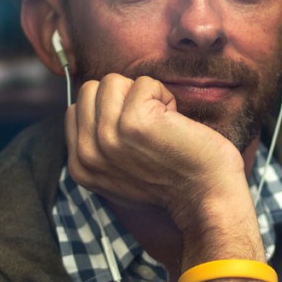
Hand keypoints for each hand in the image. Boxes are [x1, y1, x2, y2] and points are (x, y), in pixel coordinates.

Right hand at [65, 74, 247, 233]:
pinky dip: (164, 95)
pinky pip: (144, 83)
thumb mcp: (119, 174)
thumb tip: (94, 106)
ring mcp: (108, 137)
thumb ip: (99, 147)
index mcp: (81, 166)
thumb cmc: (173, 183)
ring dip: (143, 95)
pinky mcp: (133, 122)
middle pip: (90, 90)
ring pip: (112, 81)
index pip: (76, 109)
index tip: (135, 134)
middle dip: (122, 98)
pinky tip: (174, 122)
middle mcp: (88, 153)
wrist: (205, 199)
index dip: (109, 110)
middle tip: (149, 125)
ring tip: (161, 123)